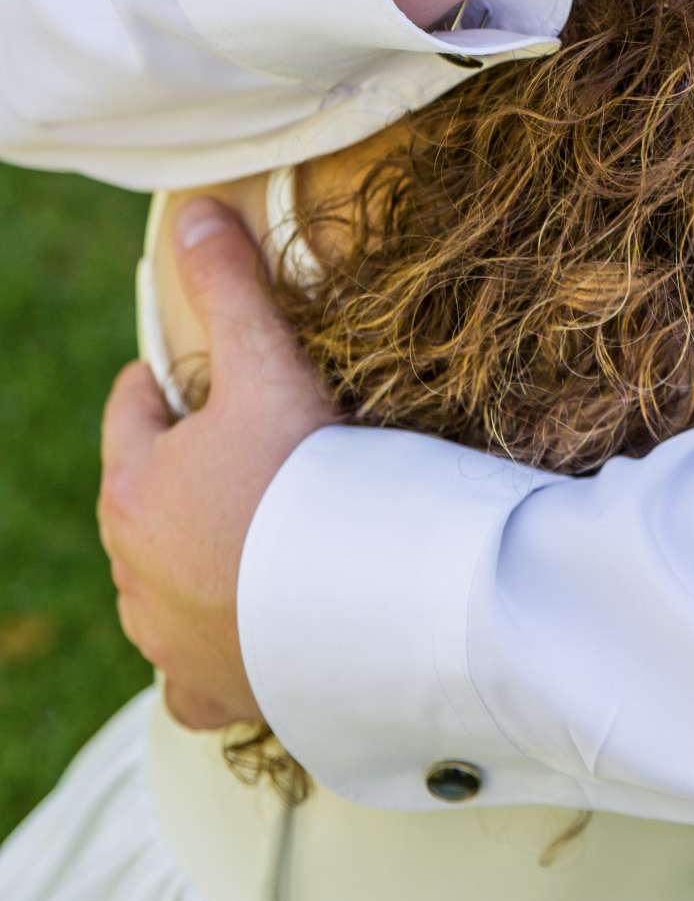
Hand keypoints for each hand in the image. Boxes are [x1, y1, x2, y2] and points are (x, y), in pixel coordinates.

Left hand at [98, 198, 333, 730]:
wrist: (355, 609)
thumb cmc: (303, 479)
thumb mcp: (266, 364)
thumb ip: (229, 285)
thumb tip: (193, 209)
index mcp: (131, 487)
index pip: (131, 411)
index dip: (165, 381)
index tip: (200, 371)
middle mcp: (130, 571)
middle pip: (145, 498)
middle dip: (183, 472)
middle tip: (248, 447)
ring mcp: (164, 640)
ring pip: (160, 584)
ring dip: (195, 558)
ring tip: (260, 536)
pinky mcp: (205, 691)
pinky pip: (192, 669)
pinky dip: (213, 647)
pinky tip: (248, 633)